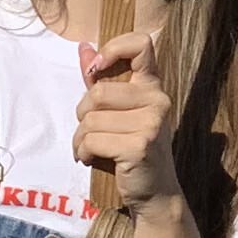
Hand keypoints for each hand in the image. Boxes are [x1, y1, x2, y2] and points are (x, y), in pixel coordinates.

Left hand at [70, 32, 180, 205]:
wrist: (154, 193)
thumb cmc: (131, 149)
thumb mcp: (118, 112)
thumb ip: (101, 79)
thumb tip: (84, 47)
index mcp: (153, 86)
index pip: (141, 44)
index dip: (113, 48)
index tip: (96, 69)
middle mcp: (157, 100)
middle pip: (98, 91)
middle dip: (83, 114)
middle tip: (89, 130)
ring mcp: (151, 124)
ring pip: (90, 119)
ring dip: (80, 138)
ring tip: (89, 149)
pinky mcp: (139, 146)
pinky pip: (91, 140)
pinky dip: (82, 152)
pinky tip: (90, 159)